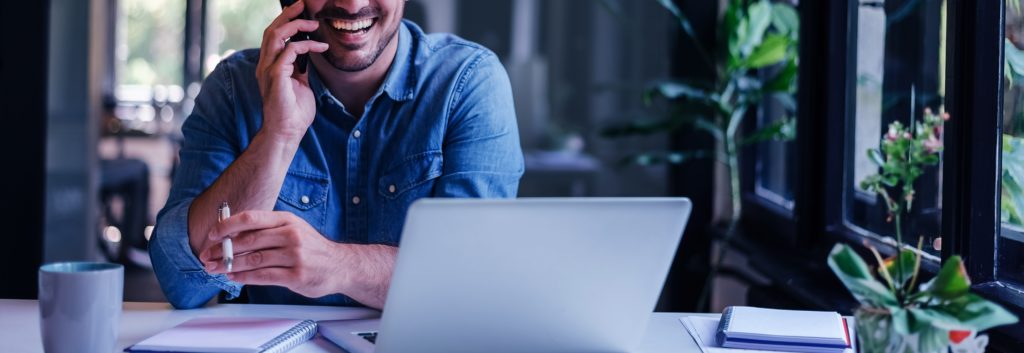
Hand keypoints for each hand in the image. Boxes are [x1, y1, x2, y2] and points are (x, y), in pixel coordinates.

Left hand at [199, 210, 342, 297]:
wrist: (340, 265)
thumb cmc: (311, 248)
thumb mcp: (292, 229)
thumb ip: (266, 231)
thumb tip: (232, 235)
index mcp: (286, 220)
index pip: (251, 218)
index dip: (227, 226)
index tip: (212, 234)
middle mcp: (291, 235)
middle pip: (248, 241)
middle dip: (223, 250)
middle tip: (207, 256)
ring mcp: (295, 256)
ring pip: (253, 260)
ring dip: (229, 266)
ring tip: (216, 269)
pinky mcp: (296, 276)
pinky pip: (263, 276)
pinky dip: (244, 277)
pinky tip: (234, 277)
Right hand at [256, 0, 328, 143]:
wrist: (287, 132)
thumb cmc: (294, 112)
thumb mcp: (300, 84)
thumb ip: (300, 69)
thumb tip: (308, 55)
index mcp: (269, 66)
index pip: (273, 36)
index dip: (286, 21)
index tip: (301, 12)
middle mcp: (265, 65)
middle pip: (271, 30)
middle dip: (288, 14)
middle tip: (303, 4)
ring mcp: (268, 70)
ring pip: (276, 35)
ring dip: (295, 25)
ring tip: (312, 23)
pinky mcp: (275, 75)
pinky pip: (289, 51)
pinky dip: (306, 45)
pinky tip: (320, 47)